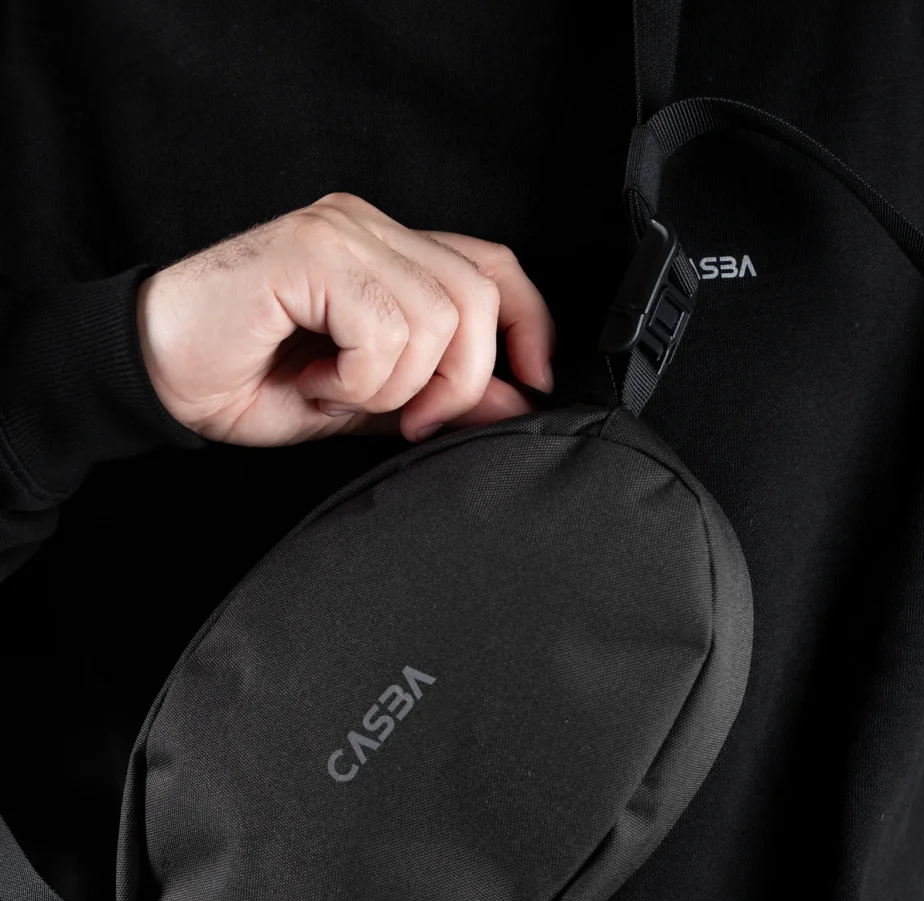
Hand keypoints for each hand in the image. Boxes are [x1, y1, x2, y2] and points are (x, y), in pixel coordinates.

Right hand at [135, 192, 555, 444]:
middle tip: (410, 419)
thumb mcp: (364, 400)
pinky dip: (362, 377)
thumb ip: (436, 393)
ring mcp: (340, 232)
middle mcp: (368, 227)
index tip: (533, 382)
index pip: (492, 266)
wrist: (158, 376)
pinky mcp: (311, 251)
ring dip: (398, 384)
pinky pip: (386, 326)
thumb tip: (513, 400)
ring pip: (440, 315)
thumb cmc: (249, 381)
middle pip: (478, 294)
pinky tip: (319, 378)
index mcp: (387, 251)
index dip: (529, 324)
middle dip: (460, 380)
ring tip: (340, 390)